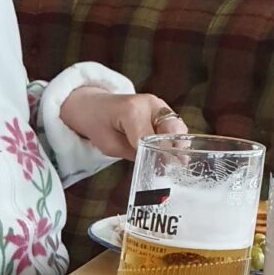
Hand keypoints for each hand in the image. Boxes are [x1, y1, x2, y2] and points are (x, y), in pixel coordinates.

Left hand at [59, 87, 186, 159]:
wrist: (95, 106)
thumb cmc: (98, 124)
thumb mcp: (109, 144)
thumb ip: (132, 153)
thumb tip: (153, 163)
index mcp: (133, 110)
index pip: (151, 138)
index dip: (157, 155)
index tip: (162, 170)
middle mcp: (151, 104)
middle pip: (173, 129)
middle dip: (175, 150)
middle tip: (174, 168)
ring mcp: (159, 104)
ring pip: (178, 128)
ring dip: (178, 145)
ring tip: (175, 163)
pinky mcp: (163, 110)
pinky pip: (175, 127)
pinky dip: (175, 140)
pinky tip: (171, 153)